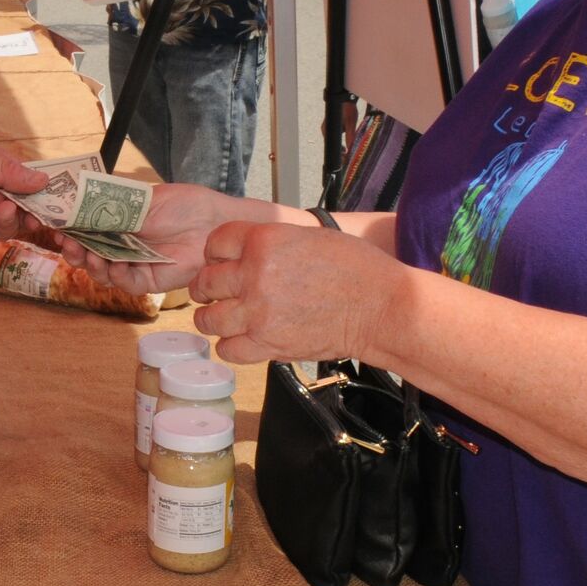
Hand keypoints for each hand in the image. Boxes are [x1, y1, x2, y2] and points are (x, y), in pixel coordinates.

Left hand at [0, 131, 45, 251]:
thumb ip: (5, 170)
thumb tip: (43, 180)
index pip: (29, 186)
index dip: (47, 194)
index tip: (65, 201)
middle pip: (24, 212)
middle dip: (35, 214)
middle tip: (42, 215)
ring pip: (6, 228)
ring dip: (6, 219)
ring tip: (1, 206)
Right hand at [43, 182, 255, 293]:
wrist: (214, 221)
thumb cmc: (184, 204)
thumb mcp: (142, 197)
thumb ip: (112, 202)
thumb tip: (80, 198)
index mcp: (117, 223)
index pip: (85, 230)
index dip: (69, 230)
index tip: (55, 225)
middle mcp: (122, 245)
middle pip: (88, 253)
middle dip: (74, 250)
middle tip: (66, 242)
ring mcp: (134, 263)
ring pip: (102, 272)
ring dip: (90, 264)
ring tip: (87, 255)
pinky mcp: (149, 280)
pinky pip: (125, 283)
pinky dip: (115, 277)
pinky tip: (113, 266)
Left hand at [190, 221, 404, 364]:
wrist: (381, 307)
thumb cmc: (355, 269)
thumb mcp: (308, 236)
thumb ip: (271, 242)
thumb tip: (246, 251)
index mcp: (264, 240)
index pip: (215, 243)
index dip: (214, 253)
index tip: (219, 262)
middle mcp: (255, 274)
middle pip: (205, 282)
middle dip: (207, 288)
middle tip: (216, 293)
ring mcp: (258, 312)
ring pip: (207, 318)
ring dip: (213, 318)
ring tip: (226, 318)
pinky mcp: (267, 344)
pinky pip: (227, 349)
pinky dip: (231, 345)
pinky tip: (243, 339)